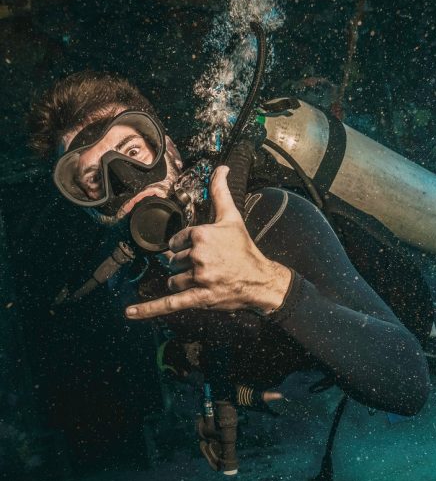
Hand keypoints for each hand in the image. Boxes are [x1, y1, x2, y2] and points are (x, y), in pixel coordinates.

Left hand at [126, 166, 291, 319]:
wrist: (261, 279)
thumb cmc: (244, 249)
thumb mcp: (232, 217)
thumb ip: (220, 192)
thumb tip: (221, 168)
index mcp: (201, 235)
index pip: (175, 241)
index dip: (185, 247)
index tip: (201, 251)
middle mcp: (198, 255)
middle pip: (173, 262)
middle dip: (185, 265)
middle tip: (207, 267)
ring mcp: (199, 277)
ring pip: (173, 281)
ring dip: (182, 282)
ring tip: (203, 281)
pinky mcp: (200, 297)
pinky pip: (170, 303)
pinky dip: (148, 309)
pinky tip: (130, 312)